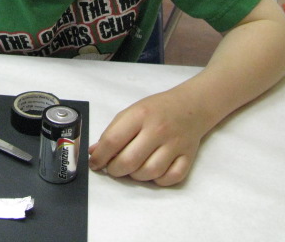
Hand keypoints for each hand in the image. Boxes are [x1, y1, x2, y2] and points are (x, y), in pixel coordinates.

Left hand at [88, 89, 208, 185]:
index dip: (99, 156)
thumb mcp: (131, 112)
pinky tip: (152, 171)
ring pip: (149, 173)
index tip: (94, 163)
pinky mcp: (188, 157)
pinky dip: (158, 180)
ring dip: (135, 176)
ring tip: (132, 168)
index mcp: (140, 115)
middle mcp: (158, 130)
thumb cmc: (156, 109)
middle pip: (129, 161)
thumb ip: (112, 132)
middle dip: (114, 170)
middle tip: (112, 168)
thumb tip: (94, 153)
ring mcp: (174, 144)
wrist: (190, 106)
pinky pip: (170, 178)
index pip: (113, 140)